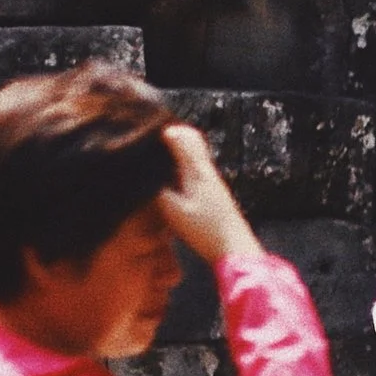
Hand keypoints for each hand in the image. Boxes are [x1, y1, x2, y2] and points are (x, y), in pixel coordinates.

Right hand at [156, 125, 261, 265]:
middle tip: (148, 135)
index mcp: (196, 170)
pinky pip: (196, 167)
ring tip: (155, 151)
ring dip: (177, 147)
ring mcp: (212, 180)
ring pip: (194, 152)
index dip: (162, 129)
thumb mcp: (173, 211)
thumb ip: (156, 189)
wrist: (234, 248)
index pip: (180, 137)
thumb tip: (141, 175)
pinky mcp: (214, 191)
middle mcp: (207, 170)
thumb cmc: (205, 231)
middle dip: (171, 134)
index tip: (143, 127)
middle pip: (190, 139)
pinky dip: (182, 162)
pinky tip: (171, 173)